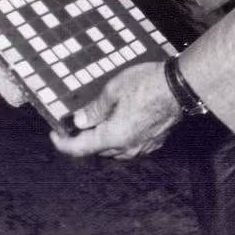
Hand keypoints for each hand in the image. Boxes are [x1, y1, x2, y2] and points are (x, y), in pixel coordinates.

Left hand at [50, 62, 181, 158]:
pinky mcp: (154, 141)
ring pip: (114, 148)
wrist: (180, 86)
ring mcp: (143, 146)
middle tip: (77, 120)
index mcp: (113, 137)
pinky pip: (130, 143)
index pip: (81, 149)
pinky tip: (122, 118)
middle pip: (98, 149)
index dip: (63, 144)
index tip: (54, 135)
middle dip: (85, 137)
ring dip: (104, 137)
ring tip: (99, 117)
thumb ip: (94, 110)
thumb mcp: (113, 90)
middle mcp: (128, 148)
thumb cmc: (147, 84)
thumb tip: (78, 122)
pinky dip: (120, 135)